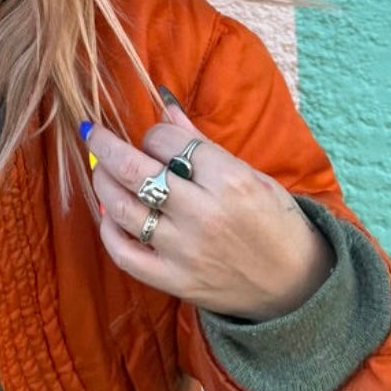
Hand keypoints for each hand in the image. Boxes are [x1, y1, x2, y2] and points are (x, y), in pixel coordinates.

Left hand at [86, 99, 334, 320]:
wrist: (298, 286)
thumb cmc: (275, 222)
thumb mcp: (249, 174)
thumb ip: (200, 142)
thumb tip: (164, 104)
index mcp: (228, 180)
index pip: (166, 142)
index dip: (153, 134)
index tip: (154, 139)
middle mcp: (203, 214)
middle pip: (134, 170)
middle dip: (104, 145)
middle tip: (92, 133)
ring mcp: (186, 251)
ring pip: (122, 209)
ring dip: (103, 183)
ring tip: (101, 171)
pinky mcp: (176, 282)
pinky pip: (124, 255)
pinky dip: (108, 231)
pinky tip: (109, 215)